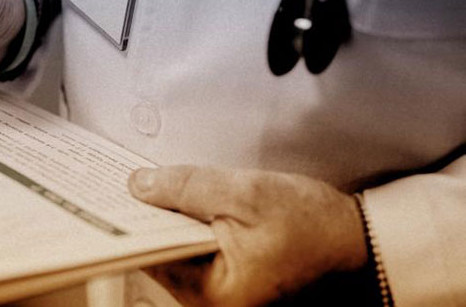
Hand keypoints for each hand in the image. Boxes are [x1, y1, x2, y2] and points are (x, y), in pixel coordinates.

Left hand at [128, 165, 367, 305]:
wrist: (366, 246)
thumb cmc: (317, 227)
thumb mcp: (248, 195)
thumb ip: (188, 188)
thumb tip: (138, 185)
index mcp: (213, 297)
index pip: (151, 256)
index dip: (132, 221)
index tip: (111, 194)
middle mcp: (213, 306)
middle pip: (162, 255)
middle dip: (151, 218)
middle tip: (130, 182)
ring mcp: (224, 299)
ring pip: (179, 253)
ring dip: (171, 221)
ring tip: (155, 188)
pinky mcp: (234, 285)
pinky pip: (198, 255)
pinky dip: (191, 229)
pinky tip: (186, 204)